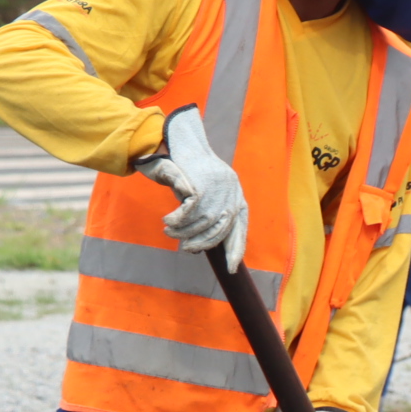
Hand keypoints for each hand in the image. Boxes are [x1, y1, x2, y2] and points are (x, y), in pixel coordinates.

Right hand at [134, 106, 248, 272]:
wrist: (183, 143)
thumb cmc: (192, 173)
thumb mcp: (206, 195)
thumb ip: (209, 216)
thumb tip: (203, 247)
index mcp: (237, 197)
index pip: (240, 228)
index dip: (237, 249)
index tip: (232, 268)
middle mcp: (233, 193)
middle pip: (221, 229)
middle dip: (203, 243)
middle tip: (186, 248)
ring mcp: (220, 188)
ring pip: (205, 222)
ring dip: (185, 232)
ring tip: (171, 233)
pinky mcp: (203, 183)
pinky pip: (192, 211)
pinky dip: (179, 220)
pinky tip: (169, 222)